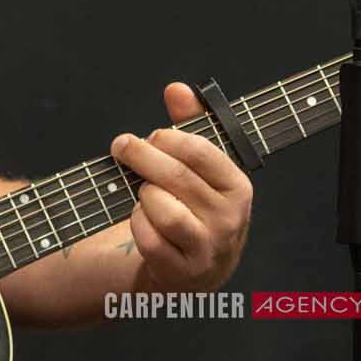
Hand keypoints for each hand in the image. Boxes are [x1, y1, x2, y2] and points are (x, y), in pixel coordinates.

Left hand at [110, 81, 253, 293]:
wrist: (194, 269)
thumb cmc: (194, 207)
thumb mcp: (200, 168)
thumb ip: (190, 125)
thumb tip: (177, 89)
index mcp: (238, 187)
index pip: (201, 151)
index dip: (167, 137)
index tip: (150, 136)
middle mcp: (229, 219)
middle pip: (176, 177)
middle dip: (141, 156)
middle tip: (122, 147)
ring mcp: (207, 248)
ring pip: (163, 208)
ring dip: (143, 195)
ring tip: (143, 192)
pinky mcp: (182, 271)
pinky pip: (148, 238)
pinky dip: (138, 223)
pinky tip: (141, 217)